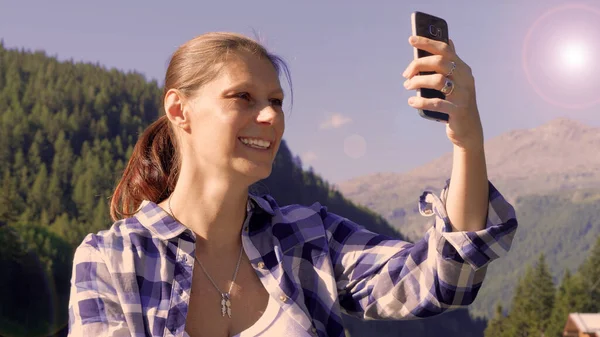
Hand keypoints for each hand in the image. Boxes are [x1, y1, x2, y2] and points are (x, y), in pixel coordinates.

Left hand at [402, 36, 483, 150]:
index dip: (428, 43)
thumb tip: (447, 41)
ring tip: (408, 86)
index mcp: (462, 69)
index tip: (411, 39)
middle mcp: (465, 79)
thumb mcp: (456, 81)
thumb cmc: (457, 103)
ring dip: (418, 82)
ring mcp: (463, 95)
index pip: (445, 49)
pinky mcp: (457, 111)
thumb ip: (450, 63)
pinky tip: (411, 102)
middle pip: (440, 62)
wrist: (469, 130)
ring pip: (438, 80)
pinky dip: (421, 102)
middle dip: (418, 64)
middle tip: (406, 74)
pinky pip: (436, 103)